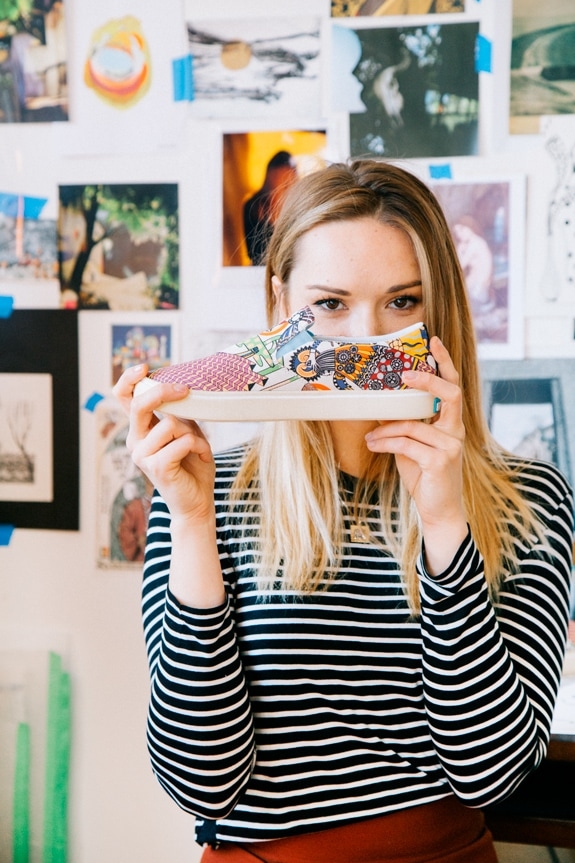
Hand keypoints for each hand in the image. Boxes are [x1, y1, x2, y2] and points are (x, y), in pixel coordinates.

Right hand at [113, 364, 214, 523]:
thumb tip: (181, 390)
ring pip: (170, 424)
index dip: (129, 379)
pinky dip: (199, 446)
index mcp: (140, 430)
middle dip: (162, 392)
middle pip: (139, 405)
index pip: (124, 398)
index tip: (145, 367)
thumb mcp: (188, 431)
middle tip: (185, 390)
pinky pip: (182, 442)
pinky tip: (202, 457)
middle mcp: (136, 441)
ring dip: (194, 432)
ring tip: (200, 447)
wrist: (196, 501)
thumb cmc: (192, 465)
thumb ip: (179, 414)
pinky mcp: (156, 467)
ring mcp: (143, 455)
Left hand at [365, 337, 467, 573]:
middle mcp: (456, 431)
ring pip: (414, 424)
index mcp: (451, 423)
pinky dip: (386, 443)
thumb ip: (402, 425)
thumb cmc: (425, 476)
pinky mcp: (440, 461)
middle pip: (449, 394)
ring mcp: (451, 446)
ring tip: (370, 436)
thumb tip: (378, 405)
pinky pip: (407, 444)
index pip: (452, 386)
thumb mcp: (411, 446)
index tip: (432, 341)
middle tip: (404, 372)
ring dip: (387, 429)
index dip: (444, 362)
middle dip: (427, 380)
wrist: (440, 510)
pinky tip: (374, 444)